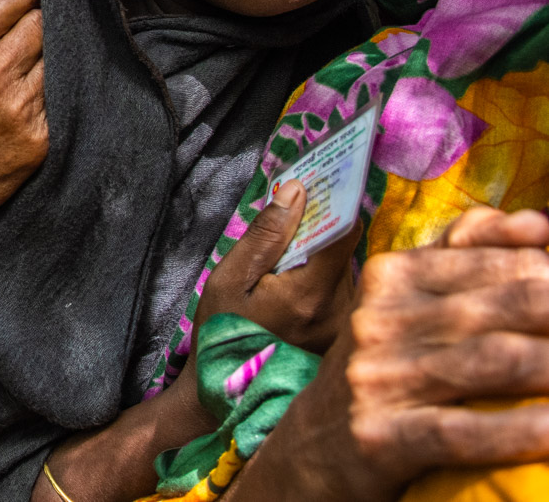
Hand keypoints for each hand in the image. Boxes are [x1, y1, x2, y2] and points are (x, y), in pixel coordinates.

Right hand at [0, 0, 46, 237]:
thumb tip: (12, 13)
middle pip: (42, 22)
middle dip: (43, 20)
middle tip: (41, 28)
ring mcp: (19, 106)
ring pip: (57, 59)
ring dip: (51, 58)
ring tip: (37, 67)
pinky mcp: (39, 137)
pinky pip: (59, 100)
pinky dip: (52, 95)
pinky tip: (36, 101)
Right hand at [194, 181, 359, 354]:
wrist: (229, 394)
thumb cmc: (222, 333)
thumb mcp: (229, 280)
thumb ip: (265, 236)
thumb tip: (297, 190)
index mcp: (311, 294)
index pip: (345, 231)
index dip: (339, 198)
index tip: (330, 174)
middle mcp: (341, 311)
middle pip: (348, 248)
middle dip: (325, 225)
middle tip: (299, 210)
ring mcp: (347, 325)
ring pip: (348, 268)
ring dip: (325, 251)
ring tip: (291, 251)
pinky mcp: (346, 334)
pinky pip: (344, 289)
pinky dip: (325, 275)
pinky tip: (297, 282)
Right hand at [264, 207, 548, 501]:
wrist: (312, 446)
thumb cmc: (380, 366)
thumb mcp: (403, 301)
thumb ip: (463, 254)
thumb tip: (539, 223)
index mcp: (391, 275)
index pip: (490, 255)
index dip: (547, 265)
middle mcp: (381, 318)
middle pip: (501, 304)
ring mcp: (378, 377)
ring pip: (493, 359)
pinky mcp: (380, 437)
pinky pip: (463, 432)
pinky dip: (520, 431)